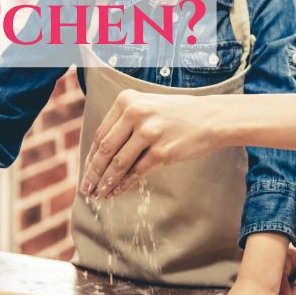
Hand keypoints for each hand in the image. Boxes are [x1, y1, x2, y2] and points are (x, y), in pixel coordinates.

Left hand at [80, 89, 224, 197]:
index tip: (85, 171)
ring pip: (118, 163)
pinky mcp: (162, 152)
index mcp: (127, 100)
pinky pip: (136, 172)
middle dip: (93, 172)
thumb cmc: (176, 114)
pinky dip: (123, 185)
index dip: (91, 156)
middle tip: (86, 188)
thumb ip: (124, 122)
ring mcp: (149, 132)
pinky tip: (116, 192)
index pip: (101, 133)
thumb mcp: (147, 106)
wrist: (210, 117)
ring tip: (98, 194)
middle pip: (106, 149)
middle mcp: (135, 113)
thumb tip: (99, 155)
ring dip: (105, 182)